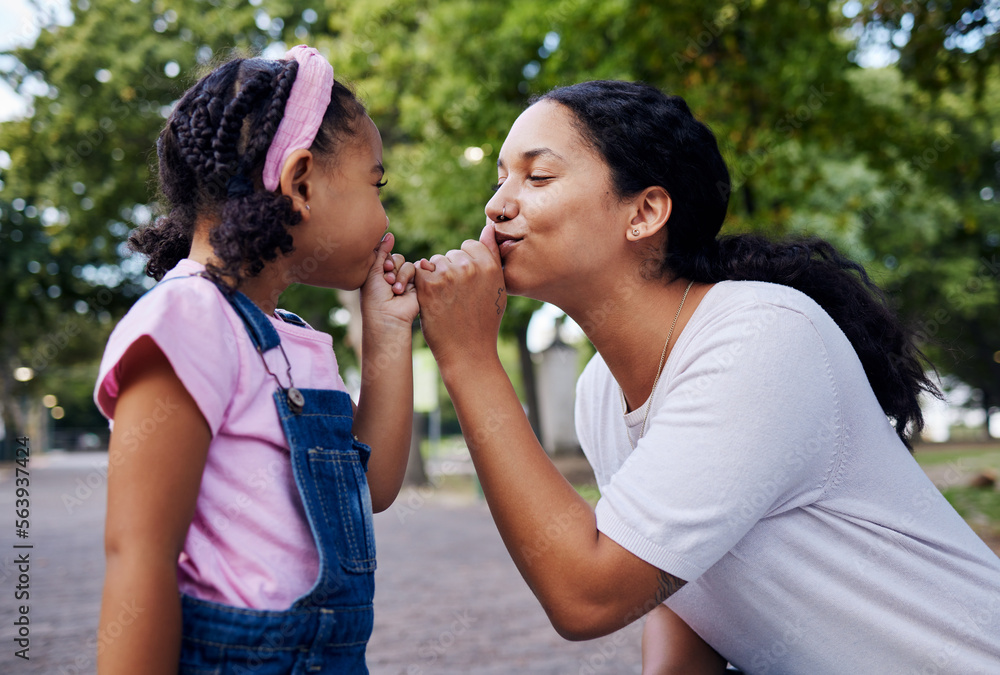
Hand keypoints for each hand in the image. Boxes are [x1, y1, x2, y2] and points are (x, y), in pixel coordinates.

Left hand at [360, 232, 417, 327]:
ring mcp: (405, 281)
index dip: (384, 260)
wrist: (388, 316)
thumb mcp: (374, 271)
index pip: (385, 255)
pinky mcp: (417, 285)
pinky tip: (402, 290)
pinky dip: (408, 277)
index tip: (381, 271)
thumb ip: (382, 251)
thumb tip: (389, 233)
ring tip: (395, 290)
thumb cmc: (374, 297)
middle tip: (386, 280)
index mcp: (378, 273)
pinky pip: (416, 270)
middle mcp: (392, 276)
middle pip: (397, 258)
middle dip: (392, 268)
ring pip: (406, 264)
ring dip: (400, 276)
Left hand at [415, 223, 506, 369]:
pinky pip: (420, 270)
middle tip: (456, 296)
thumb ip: (492, 256)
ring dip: (436, 276)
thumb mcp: (497, 288)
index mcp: (489, 265)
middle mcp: (470, 266)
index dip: (466, 263)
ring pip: (435, 261)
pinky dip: (421, 283)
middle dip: (451, 270)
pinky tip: (431, 300)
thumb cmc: (484, 321)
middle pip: (452, 254)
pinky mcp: (429, 285)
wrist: (468, 352)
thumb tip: (488, 227)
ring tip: (446, 300)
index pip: (470, 245)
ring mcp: (449, 274)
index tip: (467, 284)